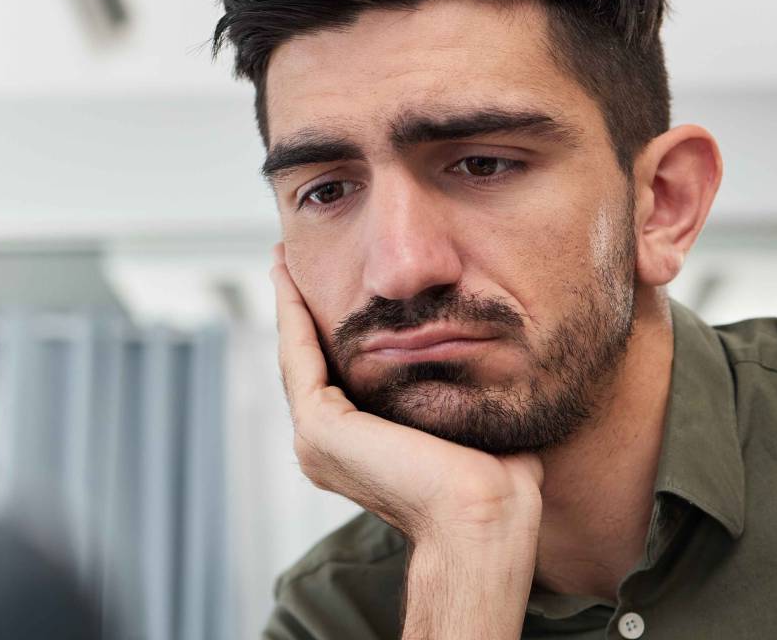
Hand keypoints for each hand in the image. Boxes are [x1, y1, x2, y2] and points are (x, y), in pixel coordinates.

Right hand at [269, 243, 542, 550]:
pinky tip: (290, 280)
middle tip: (289, 264)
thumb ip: (454, 383)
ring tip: (283, 263)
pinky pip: (299, 356)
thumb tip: (476, 344)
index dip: (325, 331)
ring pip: (296, 356)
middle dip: (298, 312)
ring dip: (289, 306)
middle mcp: (326, 448)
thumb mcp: (466, 414)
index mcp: (357, 451)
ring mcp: (317, 440)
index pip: (333, 378)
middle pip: (307, 364)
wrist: (483, 514)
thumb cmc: (494, 479)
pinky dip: (292, 315)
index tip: (330, 288)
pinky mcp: (320, 428)